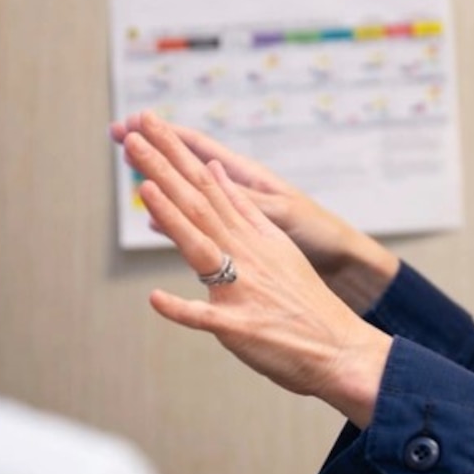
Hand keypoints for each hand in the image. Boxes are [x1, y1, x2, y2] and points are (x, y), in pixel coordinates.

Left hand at [120, 112, 390, 426]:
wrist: (340, 348)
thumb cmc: (304, 303)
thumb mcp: (277, 245)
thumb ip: (243, 210)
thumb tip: (213, 170)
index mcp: (251, 235)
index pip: (207, 185)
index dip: (176, 155)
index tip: (150, 126)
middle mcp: (247, 254)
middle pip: (199, 205)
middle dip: (163, 169)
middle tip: (133, 137)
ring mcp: (244, 288)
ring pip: (202, 247)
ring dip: (172, 218)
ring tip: (143, 189)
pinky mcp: (241, 327)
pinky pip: (206, 319)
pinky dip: (182, 309)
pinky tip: (155, 299)